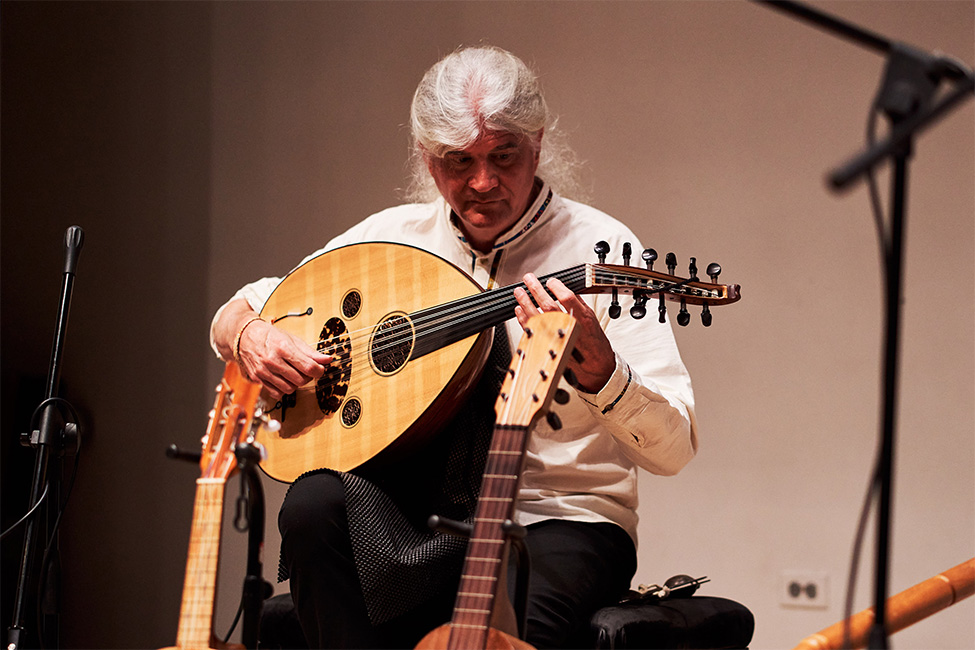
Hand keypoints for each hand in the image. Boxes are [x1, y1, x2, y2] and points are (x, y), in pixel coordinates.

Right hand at [236, 318, 330, 399]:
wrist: (245, 336)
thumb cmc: (270, 336)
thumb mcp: (292, 339)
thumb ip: (311, 352)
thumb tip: (327, 359)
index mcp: (283, 348)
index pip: (308, 367)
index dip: (319, 371)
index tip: (319, 369)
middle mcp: (272, 361)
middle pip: (301, 380)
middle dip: (307, 377)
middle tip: (305, 370)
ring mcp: (264, 371)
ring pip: (290, 389)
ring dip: (296, 384)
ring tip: (294, 374)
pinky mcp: (258, 379)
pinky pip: (277, 393)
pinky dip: (283, 389)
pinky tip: (283, 379)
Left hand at [513, 273, 615, 392]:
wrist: (595, 365)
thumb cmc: (594, 342)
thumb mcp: (592, 318)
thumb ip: (578, 302)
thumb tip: (563, 288)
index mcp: (582, 318)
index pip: (567, 298)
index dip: (556, 287)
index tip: (550, 281)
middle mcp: (568, 327)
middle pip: (548, 305)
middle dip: (536, 289)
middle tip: (529, 280)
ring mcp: (557, 337)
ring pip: (537, 317)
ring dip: (525, 302)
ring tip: (519, 292)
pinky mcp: (548, 346)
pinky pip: (532, 331)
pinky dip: (523, 319)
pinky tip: (520, 310)